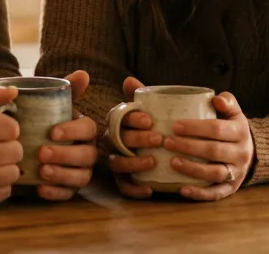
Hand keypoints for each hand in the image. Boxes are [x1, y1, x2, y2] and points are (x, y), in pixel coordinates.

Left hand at [35, 71, 99, 201]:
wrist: (22, 141)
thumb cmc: (39, 119)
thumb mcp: (49, 102)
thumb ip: (66, 88)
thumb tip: (83, 74)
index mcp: (84, 128)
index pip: (88, 128)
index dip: (73, 130)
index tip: (52, 131)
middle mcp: (87, 150)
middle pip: (87, 155)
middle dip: (66, 155)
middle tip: (42, 153)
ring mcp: (79, 171)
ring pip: (81, 177)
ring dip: (62, 175)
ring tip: (41, 171)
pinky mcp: (68, 188)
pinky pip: (68, 194)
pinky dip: (55, 192)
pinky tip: (40, 188)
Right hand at [106, 76, 162, 199]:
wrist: (145, 151)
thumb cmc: (143, 127)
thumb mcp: (142, 111)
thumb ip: (137, 96)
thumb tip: (129, 79)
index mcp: (115, 123)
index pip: (119, 118)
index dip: (133, 118)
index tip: (150, 119)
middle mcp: (110, 142)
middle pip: (118, 141)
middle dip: (137, 139)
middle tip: (158, 138)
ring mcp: (114, 162)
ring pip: (117, 164)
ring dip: (134, 163)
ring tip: (153, 161)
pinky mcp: (120, 181)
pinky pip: (123, 188)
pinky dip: (134, 190)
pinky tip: (150, 190)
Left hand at [164, 91, 254, 201]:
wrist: (251, 152)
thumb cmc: (233, 128)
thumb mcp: (234, 112)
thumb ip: (227, 102)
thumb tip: (216, 99)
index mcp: (240, 132)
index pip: (217, 129)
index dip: (195, 128)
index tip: (174, 126)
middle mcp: (241, 153)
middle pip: (214, 151)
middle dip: (189, 147)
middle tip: (167, 143)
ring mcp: (237, 172)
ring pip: (215, 173)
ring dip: (192, 169)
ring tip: (172, 162)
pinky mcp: (231, 188)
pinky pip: (216, 193)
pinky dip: (200, 194)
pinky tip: (182, 190)